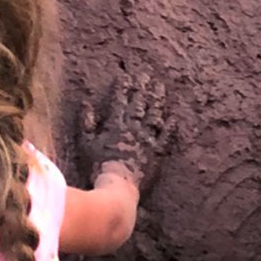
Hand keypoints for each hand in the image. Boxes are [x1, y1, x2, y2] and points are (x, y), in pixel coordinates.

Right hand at [77, 71, 168, 191]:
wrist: (118, 186)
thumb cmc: (98, 167)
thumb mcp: (86, 144)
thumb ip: (86, 123)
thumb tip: (86, 104)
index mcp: (116, 125)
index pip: (120, 100)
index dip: (122, 87)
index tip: (126, 76)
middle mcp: (133, 128)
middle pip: (139, 103)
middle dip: (142, 87)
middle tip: (147, 74)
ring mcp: (147, 139)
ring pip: (154, 115)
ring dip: (157, 100)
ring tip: (160, 87)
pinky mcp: (157, 152)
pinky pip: (166, 136)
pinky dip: (171, 126)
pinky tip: (175, 117)